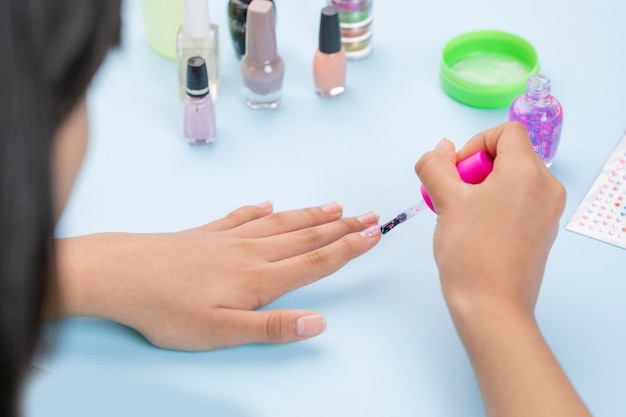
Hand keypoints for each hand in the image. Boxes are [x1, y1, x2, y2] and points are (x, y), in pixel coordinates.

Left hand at [54, 202, 380, 350]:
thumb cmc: (168, 309)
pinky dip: (260, 210)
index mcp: (260, 278)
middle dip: (342, 227)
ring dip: (311, 215)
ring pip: (281, 223)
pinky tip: (268, 204)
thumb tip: (319, 322)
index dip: (348, 248)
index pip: (316, 260)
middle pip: (306, 236)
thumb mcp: (221, 332)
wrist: (121, 275)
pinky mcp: (206, 233)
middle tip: (370, 215)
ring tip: (335, 207)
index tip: (374, 235)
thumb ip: (271, 328)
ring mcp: (228, 239)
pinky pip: (241, 217)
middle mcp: (251, 252)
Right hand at [414, 123, 591, 416]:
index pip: (506, 132)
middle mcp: (547, 187)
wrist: (491, 307)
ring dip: (481, 187)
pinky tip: (475, 230)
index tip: (454, 172)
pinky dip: (495, 204)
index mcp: (528, 172)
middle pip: (509, 155)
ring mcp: (548, 211)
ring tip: (460, 215)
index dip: (474, 144)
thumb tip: (441, 148)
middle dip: (474, 169)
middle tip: (453, 196)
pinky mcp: (543, 231)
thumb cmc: (469, 251)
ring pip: (511, 179)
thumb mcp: (446, 201)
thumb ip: (436, 166)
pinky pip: (518, 201)